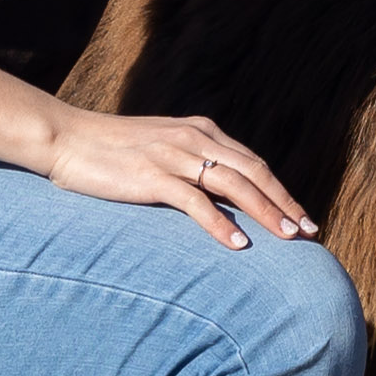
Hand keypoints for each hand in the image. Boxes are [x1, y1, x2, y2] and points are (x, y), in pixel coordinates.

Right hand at [44, 107, 314, 248]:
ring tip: (289, 239)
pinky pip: (195, 202)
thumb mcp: (161, 149)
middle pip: (254, 173)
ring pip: (234, 185)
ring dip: (266, 213)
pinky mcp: (151, 177)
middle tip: (311, 233)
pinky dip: (220, 223)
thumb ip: (192, 163)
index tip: (303, 217)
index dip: (282, 191)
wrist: (64, 138)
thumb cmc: (110, 151)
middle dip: (286, 204)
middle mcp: (194, 138)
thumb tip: (221, 195)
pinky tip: (239, 244)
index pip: (254, 163)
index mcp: (201, 131)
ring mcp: (173, 156)